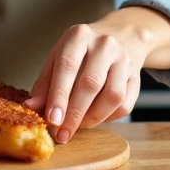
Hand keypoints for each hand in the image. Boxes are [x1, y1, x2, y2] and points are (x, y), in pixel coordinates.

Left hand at [24, 22, 148, 144]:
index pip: (68, 66)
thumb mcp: (58, 57)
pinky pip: (125, 104)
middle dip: (74, 114)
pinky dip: (109, 117)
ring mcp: (124, 59)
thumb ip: (45, 83)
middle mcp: (104, 44)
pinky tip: (96, 117)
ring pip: (112, 96)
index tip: (52, 119)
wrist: (120, 35)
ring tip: (78, 125)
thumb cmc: (81, 51)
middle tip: (62, 134)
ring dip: (93, 118)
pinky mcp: (136, 75)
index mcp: (79, 36)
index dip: (59, 95)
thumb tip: (32, 107)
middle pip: (90, 84)